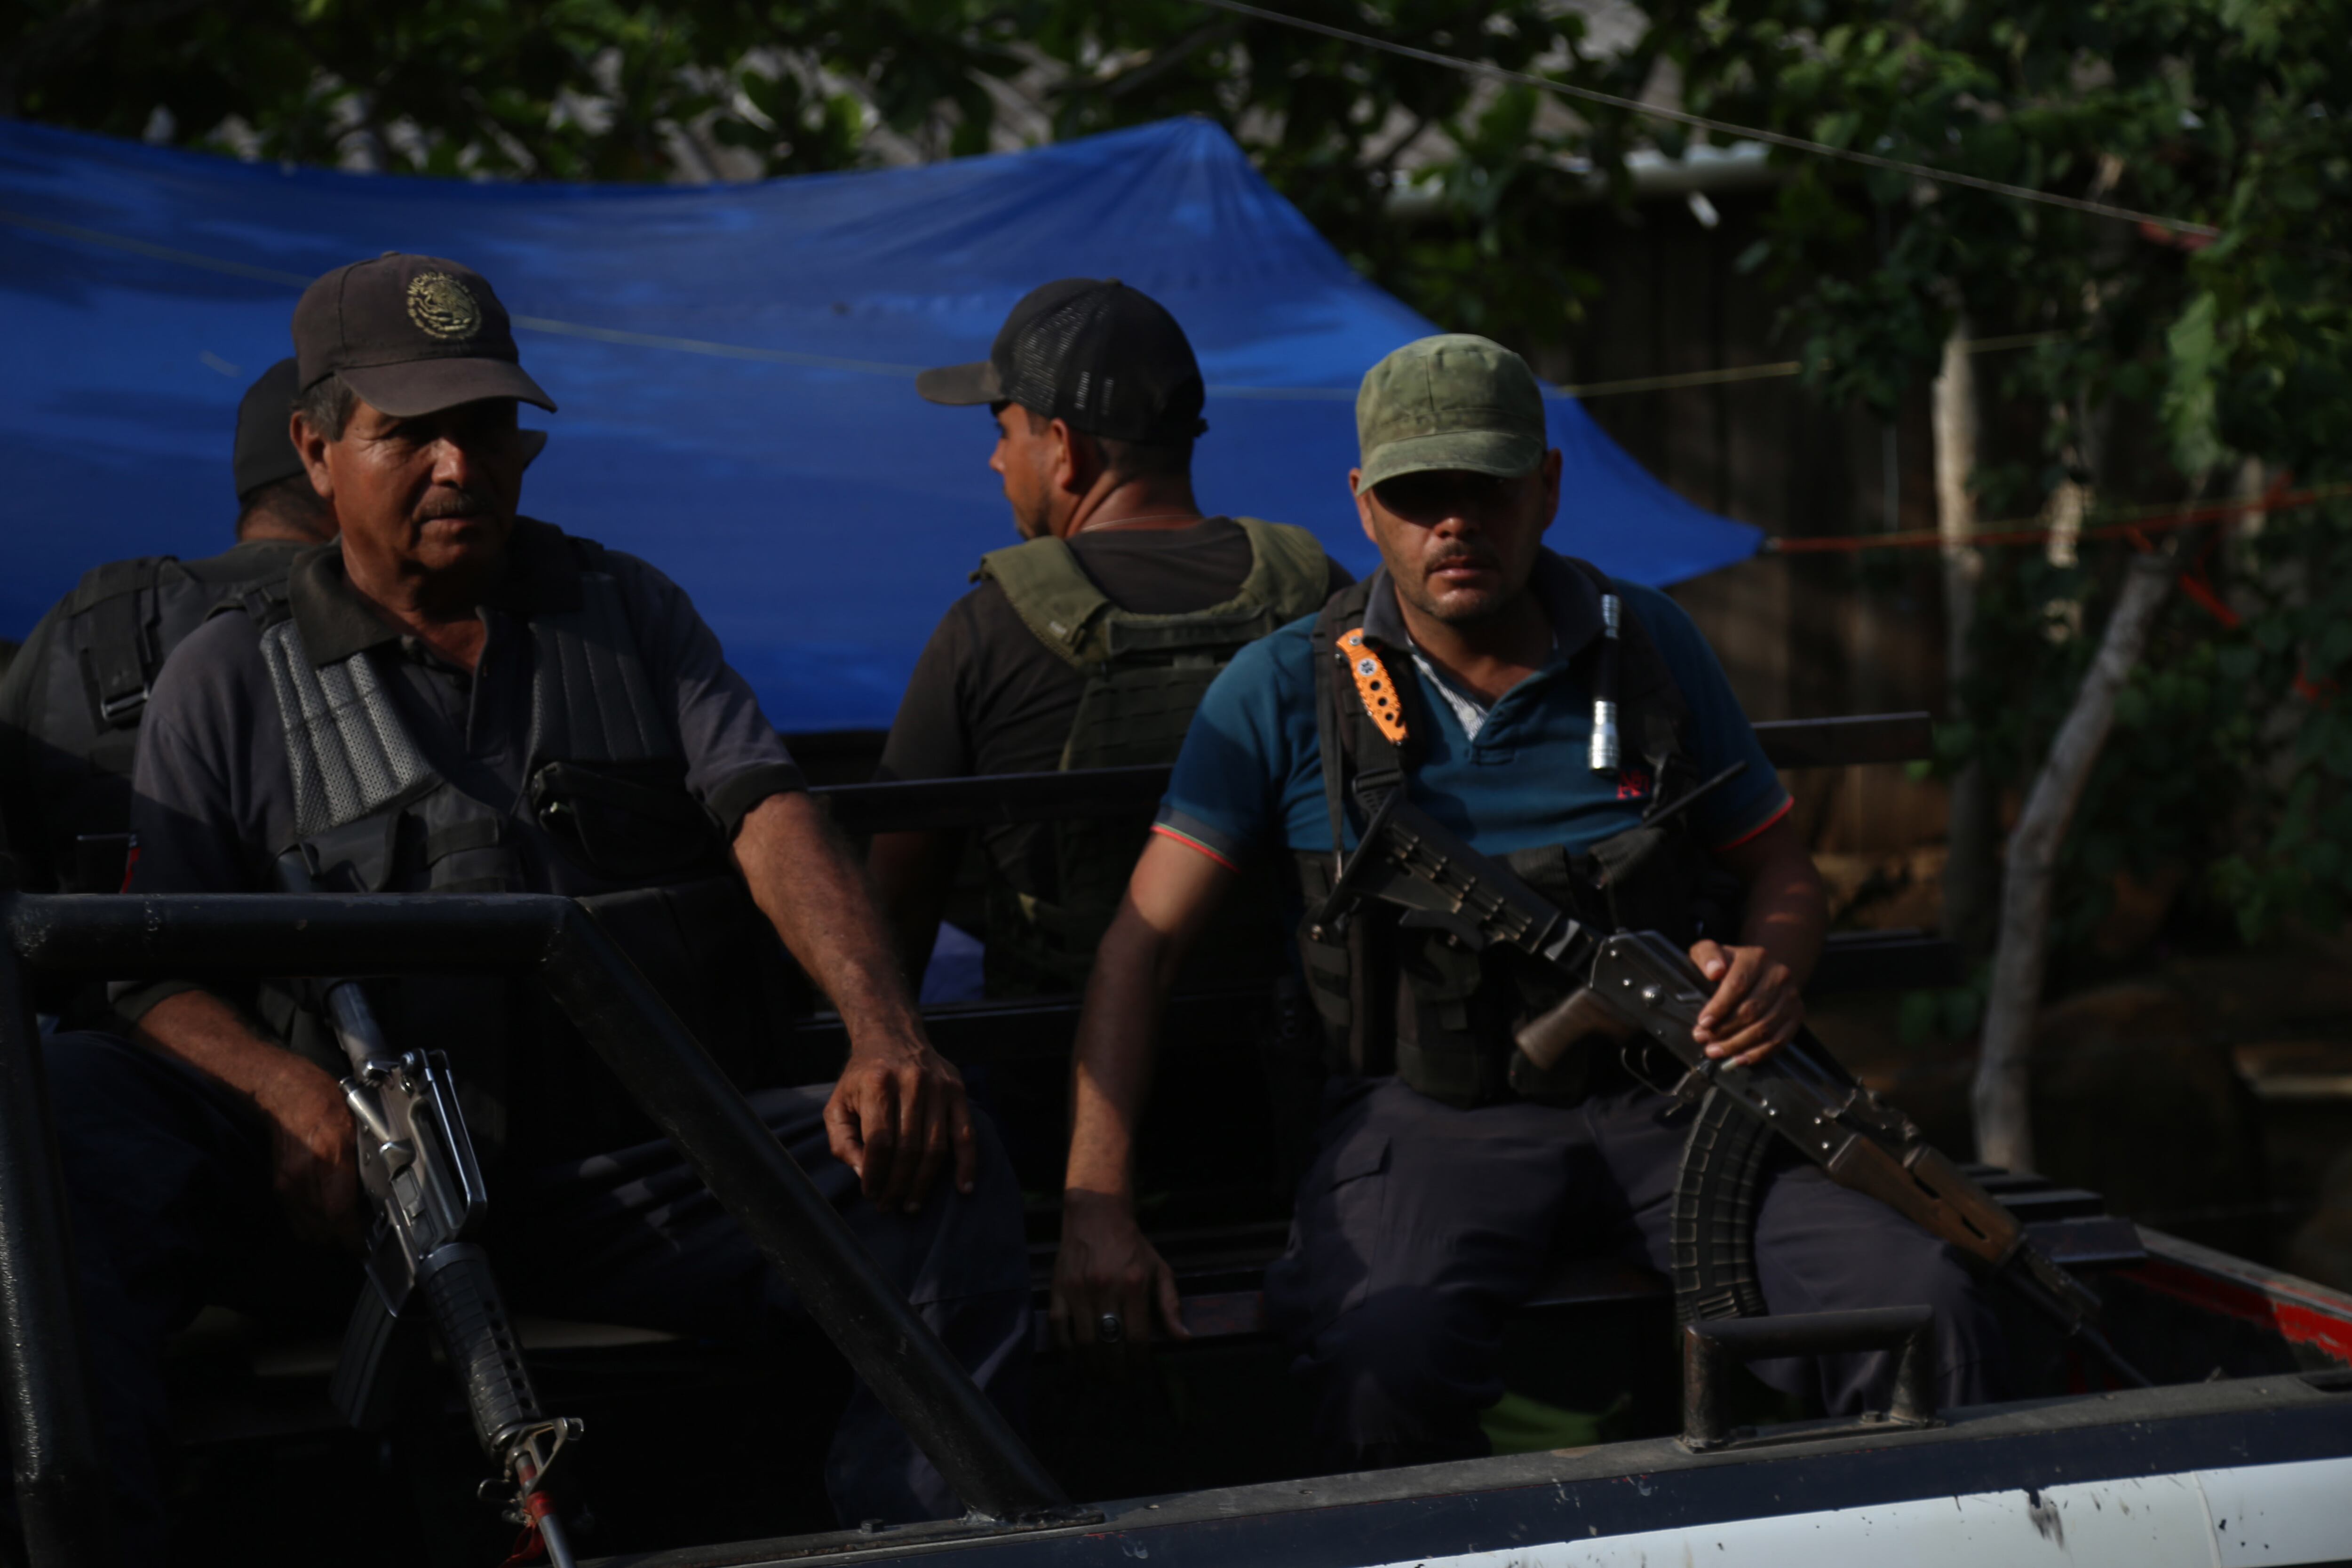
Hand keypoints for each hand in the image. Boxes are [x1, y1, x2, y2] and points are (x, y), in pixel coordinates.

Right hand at [253, 1058, 360, 1248]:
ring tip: (343, 1228)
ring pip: (306, 1228)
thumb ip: (366, 1162)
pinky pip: (294, 1217)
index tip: (365, 1246)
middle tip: (359, 1236)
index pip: (339, 1214)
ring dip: (325, 1234)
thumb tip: (381, 1190)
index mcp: (329, 1160)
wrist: (285, 1091)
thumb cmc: (326, 1102)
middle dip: (342, 1239)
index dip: (353, 1237)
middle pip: (322, 1229)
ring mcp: (287, 1184)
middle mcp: (304, 1177)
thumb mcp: (359, 1128)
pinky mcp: (277, 1185)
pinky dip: (310, 1223)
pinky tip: (324, 1214)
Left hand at [823, 1028, 975, 1211]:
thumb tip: (865, 1174)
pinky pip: (966, 1134)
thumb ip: (843, 1141)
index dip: (876, 1174)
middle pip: (909, 1148)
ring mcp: (939, 1086)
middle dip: (897, 1185)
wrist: (892, 1036)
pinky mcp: (958, 1090)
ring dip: (924, 1182)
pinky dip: (967, 1164)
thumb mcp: (838, 1105)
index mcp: (878, 1084)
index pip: (880, 1142)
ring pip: (936, 1147)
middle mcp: (912, 1082)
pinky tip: (964, 1188)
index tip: (871, 1194)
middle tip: (889, 1206)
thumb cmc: (861, 1078)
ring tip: (911, 1204)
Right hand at [1050, 1189, 1188, 1367]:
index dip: (1139, 1364)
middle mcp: (1105, 1290)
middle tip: (1120, 1384)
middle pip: (1109, 1345)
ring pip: (1083, 1342)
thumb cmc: (1132, 1246)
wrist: (1097, 1215)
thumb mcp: (1160, 1270)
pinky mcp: (1058, 1289)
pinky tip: (1074, 1362)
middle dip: (1116, 1372)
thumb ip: (1171, 1305)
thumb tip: (1184, 1339)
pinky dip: (1065, 1350)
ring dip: (1091, 1366)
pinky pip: (1059, 1328)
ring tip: (1099, 1378)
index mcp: (1134, 1286)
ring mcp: (1079, 1291)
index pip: (1137, 1339)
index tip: (1141, 1376)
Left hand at [1688, 939, 1803, 1067]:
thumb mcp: (1710, 952)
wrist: (1759, 971)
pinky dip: (1758, 1054)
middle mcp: (1779, 975)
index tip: (1702, 1023)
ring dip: (1737, 1045)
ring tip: (1715, 1052)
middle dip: (1724, 1030)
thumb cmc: (1726, 964)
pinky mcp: (1797, 1015)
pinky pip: (1779, 1040)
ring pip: (1764, 1028)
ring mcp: (1791, 996)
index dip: (1719, 1007)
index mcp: (1756, 958)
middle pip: (1751, 1010)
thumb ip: (1707, 956)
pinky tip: (1738, 1060)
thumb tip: (1715, 971)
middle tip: (1703, 1040)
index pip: (1737, 985)